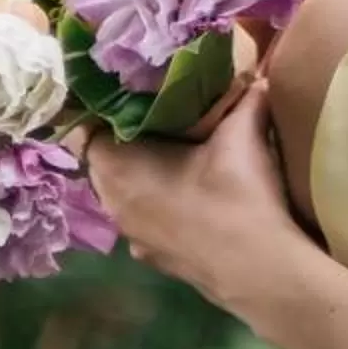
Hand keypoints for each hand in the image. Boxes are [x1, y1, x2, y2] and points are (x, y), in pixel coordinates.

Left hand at [88, 82, 313, 318]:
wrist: (263, 274)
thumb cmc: (237, 197)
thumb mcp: (242, 135)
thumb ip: (244, 97)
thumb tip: (253, 74)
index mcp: (116, 167)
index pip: (85, 127)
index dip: (105, 104)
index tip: (131, 88)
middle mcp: (111, 203)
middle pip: (103, 158)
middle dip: (127, 134)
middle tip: (158, 110)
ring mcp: (131, 237)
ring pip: (122, 191)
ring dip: (141, 172)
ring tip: (174, 149)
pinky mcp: (153, 259)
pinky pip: (144, 218)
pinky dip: (157, 203)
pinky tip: (188, 195)